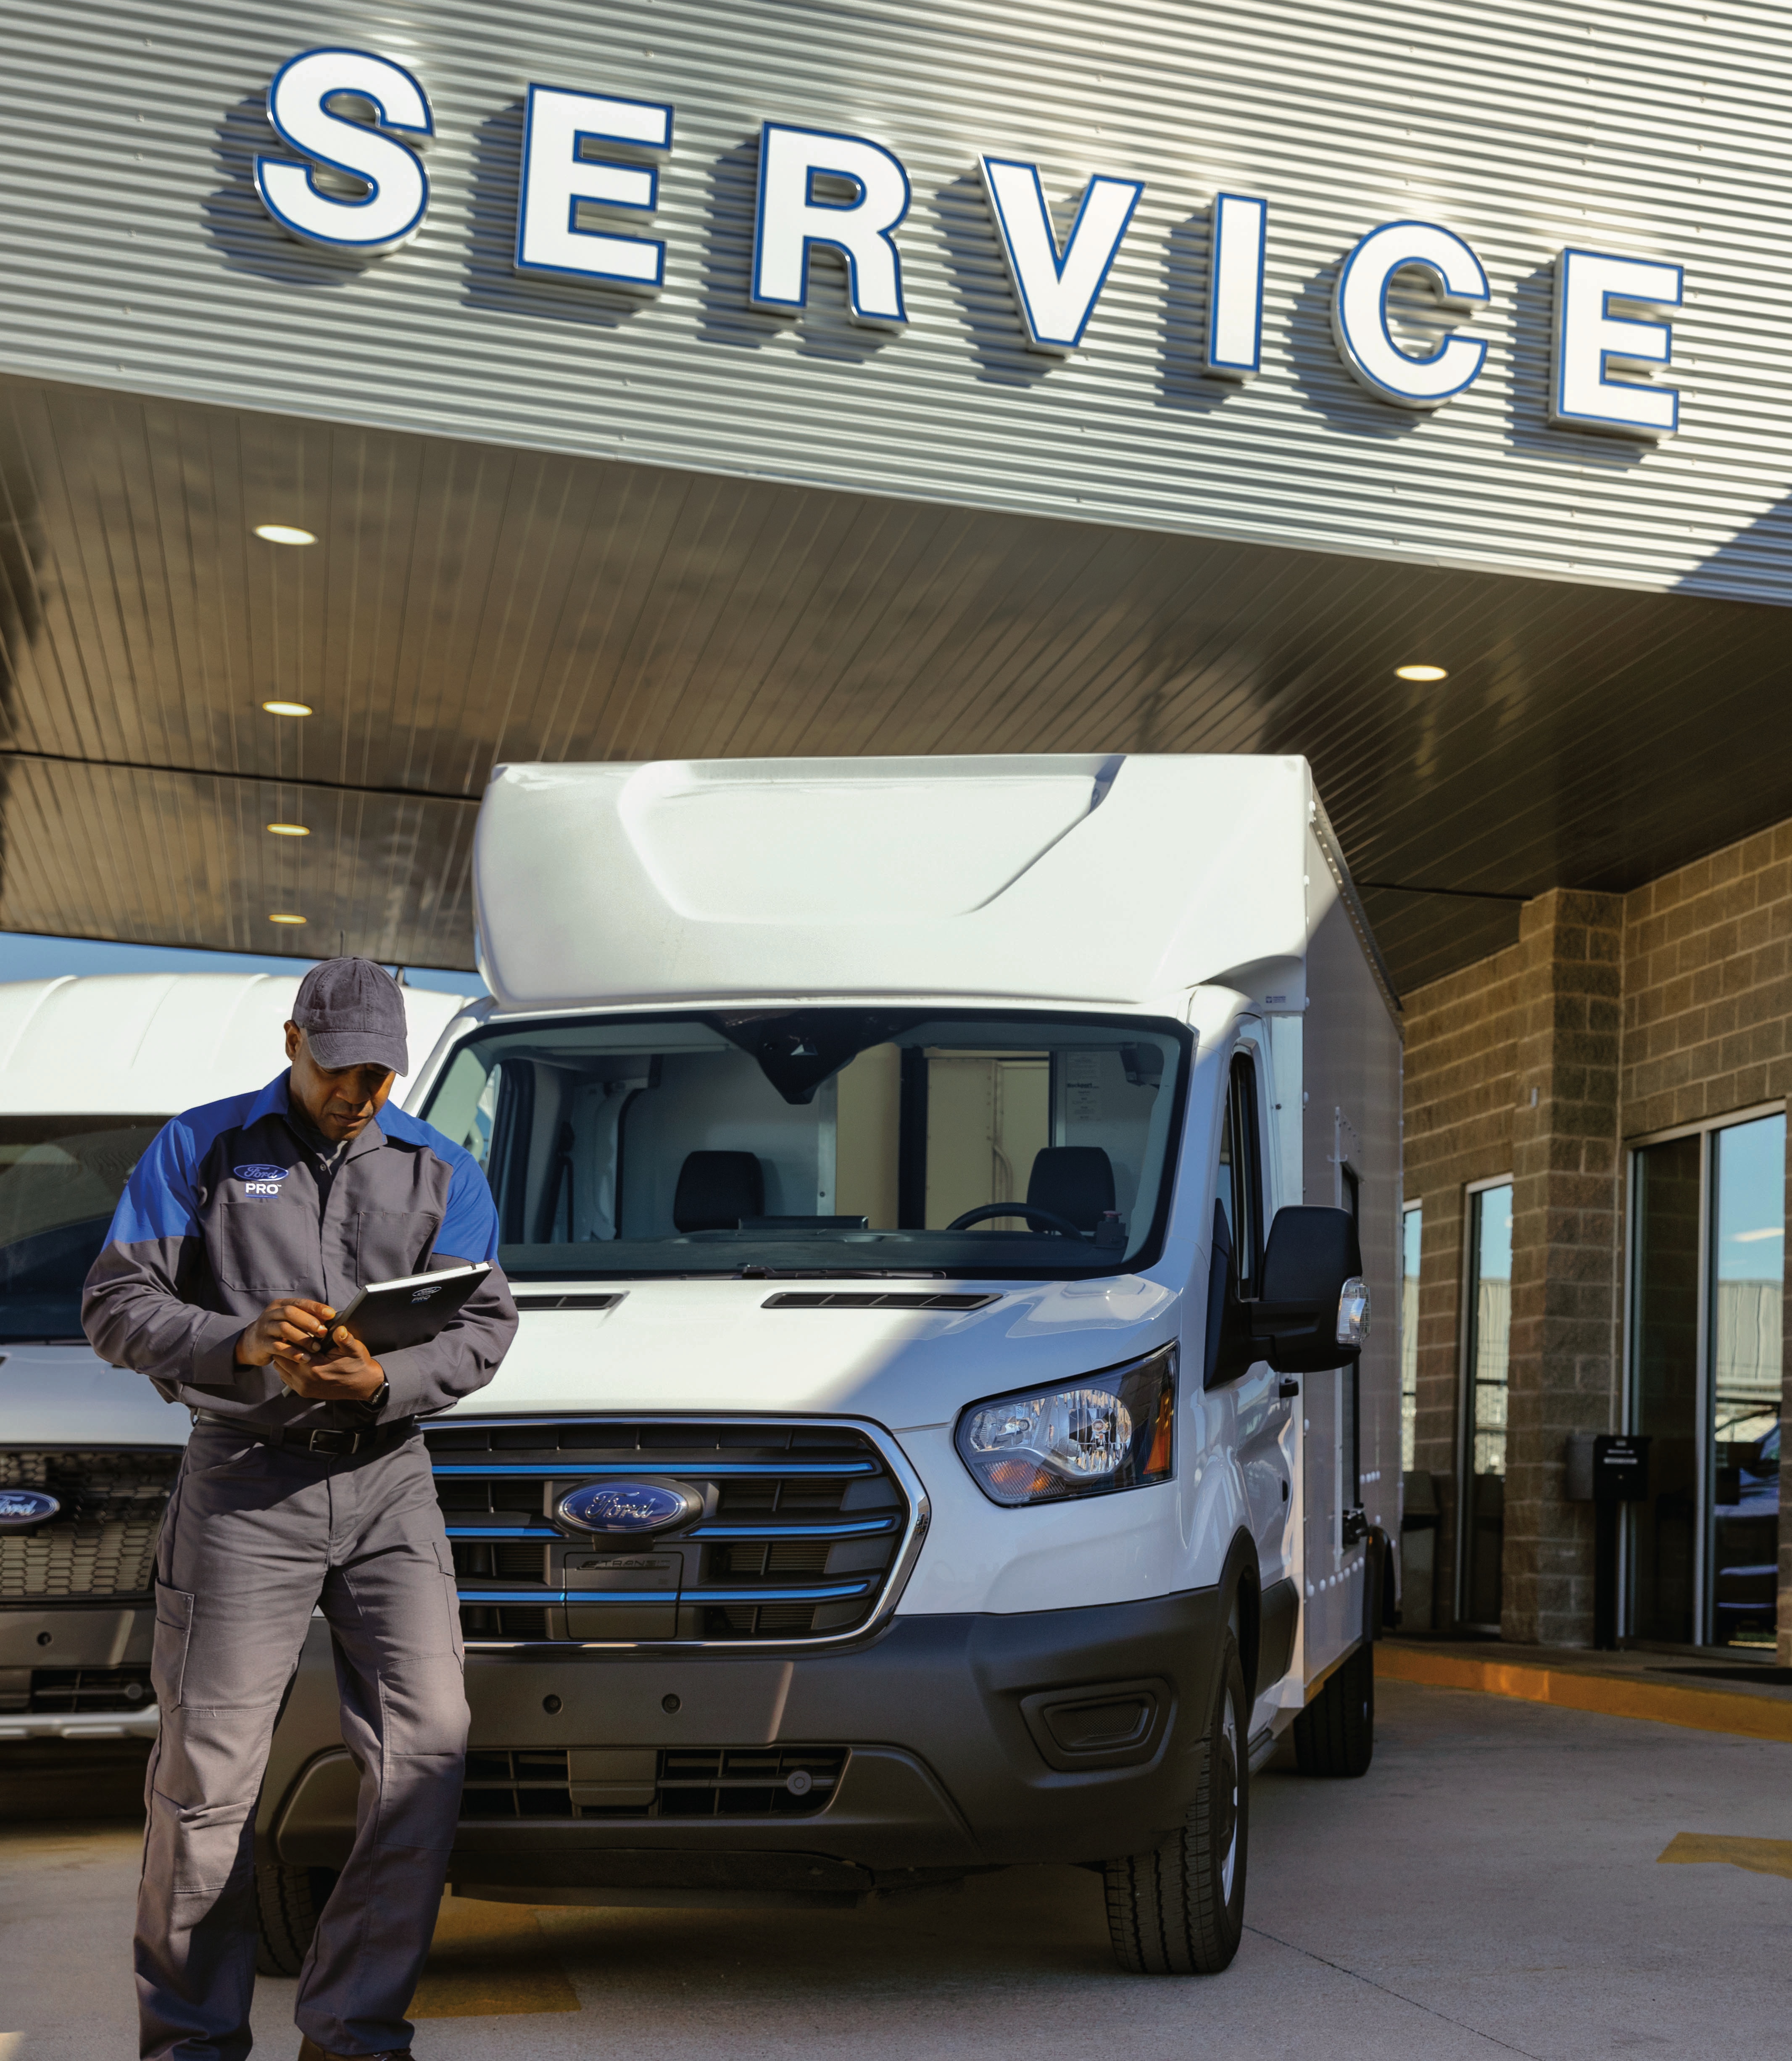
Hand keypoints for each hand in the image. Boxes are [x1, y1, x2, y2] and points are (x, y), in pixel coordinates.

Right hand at [236, 1298, 335, 1367]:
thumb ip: (306, 1318)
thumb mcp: (290, 1321)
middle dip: (309, 1322)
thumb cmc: (279, 1331)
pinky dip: (292, 1352)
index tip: (331, 1314)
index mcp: (281, 1305)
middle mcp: (271, 1313)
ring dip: (302, 1338)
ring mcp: (264, 1328)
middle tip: (323, 1332)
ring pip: (284, 1329)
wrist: (251, 1343)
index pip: (300, 1302)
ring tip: (316, 1348)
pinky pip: (277, 1347)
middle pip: (290, 1313)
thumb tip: (331, 1319)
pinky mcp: (261, 1344)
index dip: (316, 1307)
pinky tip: (304, 1358)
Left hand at [271, 1325, 386, 1404]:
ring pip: (280, 1368)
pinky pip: (285, 1377)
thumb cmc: (357, 1364)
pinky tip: (297, 1358)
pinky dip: (287, 1367)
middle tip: (292, 1335)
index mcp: (315, 1369)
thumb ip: (345, 1339)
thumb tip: (340, 1329)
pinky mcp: (303, 1392)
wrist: (363, 1385)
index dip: (290, 1336)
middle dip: (284, 1346)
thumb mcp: (354, 1349)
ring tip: (294, 1346)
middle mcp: (305, 1381)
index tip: (294, 1328)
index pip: (290, 1349)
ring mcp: (303, 1388)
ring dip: (284, 1357)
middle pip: (280, 1359)